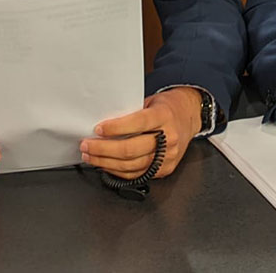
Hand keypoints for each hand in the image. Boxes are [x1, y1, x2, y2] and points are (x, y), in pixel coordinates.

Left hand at [81, 87, 201, 179]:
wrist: (189, 117)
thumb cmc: (166, 108)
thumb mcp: (151, 101)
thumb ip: (132, 112)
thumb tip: (103, 123)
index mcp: (164, 117)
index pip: (137, 123)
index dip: (115, 128)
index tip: (98, 129)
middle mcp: (169, 138)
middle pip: (131, 149)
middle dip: (103, 149)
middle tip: (86, 145)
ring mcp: (168, 157)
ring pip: (131, 165)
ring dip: (106, 162)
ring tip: (90, 156)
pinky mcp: (165, 169)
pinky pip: (137, 174)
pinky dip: (117, 171)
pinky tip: (105, 164)